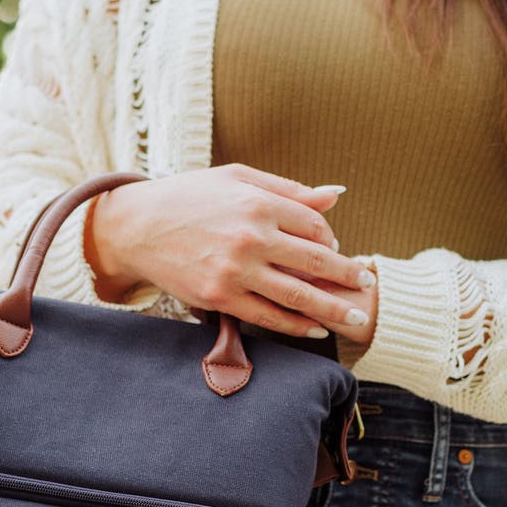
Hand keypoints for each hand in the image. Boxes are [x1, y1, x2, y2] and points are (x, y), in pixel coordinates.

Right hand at [86, 163, 375, 341]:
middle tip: (368, 287)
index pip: (314, 226)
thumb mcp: (238, 178)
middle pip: (316, 262)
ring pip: (298, 295)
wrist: (137, 227)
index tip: (336, 250)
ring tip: (356, 319)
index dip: (331, 240)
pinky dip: (296, 324)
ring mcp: (235, 270)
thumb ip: (289, 190)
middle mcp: (251, 237)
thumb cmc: (189, 196)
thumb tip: (337, 193)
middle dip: (347, 277)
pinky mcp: (220, 296)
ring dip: (333, 309)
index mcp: (259, 203)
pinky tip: (315, 328)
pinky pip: (268, 315)